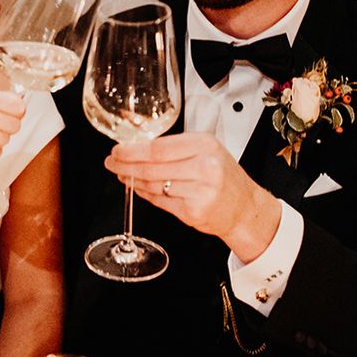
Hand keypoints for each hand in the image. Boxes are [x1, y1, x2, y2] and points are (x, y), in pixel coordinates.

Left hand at [104, 132, 280, 261]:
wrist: (245, 207)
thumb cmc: (223, 176)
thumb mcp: (206, 150)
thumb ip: (175, 146)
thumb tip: (136, 144)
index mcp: (205, 145)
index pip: (159, 147)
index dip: (133, 150)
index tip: (118, 150)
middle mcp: (204, 167)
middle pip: (152, 167)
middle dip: (126, 165)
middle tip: (112, 162)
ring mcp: (199, 191)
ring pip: (154, 185)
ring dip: (133, 180)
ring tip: (123, 174)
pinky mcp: (193, 212)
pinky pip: (160, 201)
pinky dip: (146, 194)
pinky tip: (139, 188)